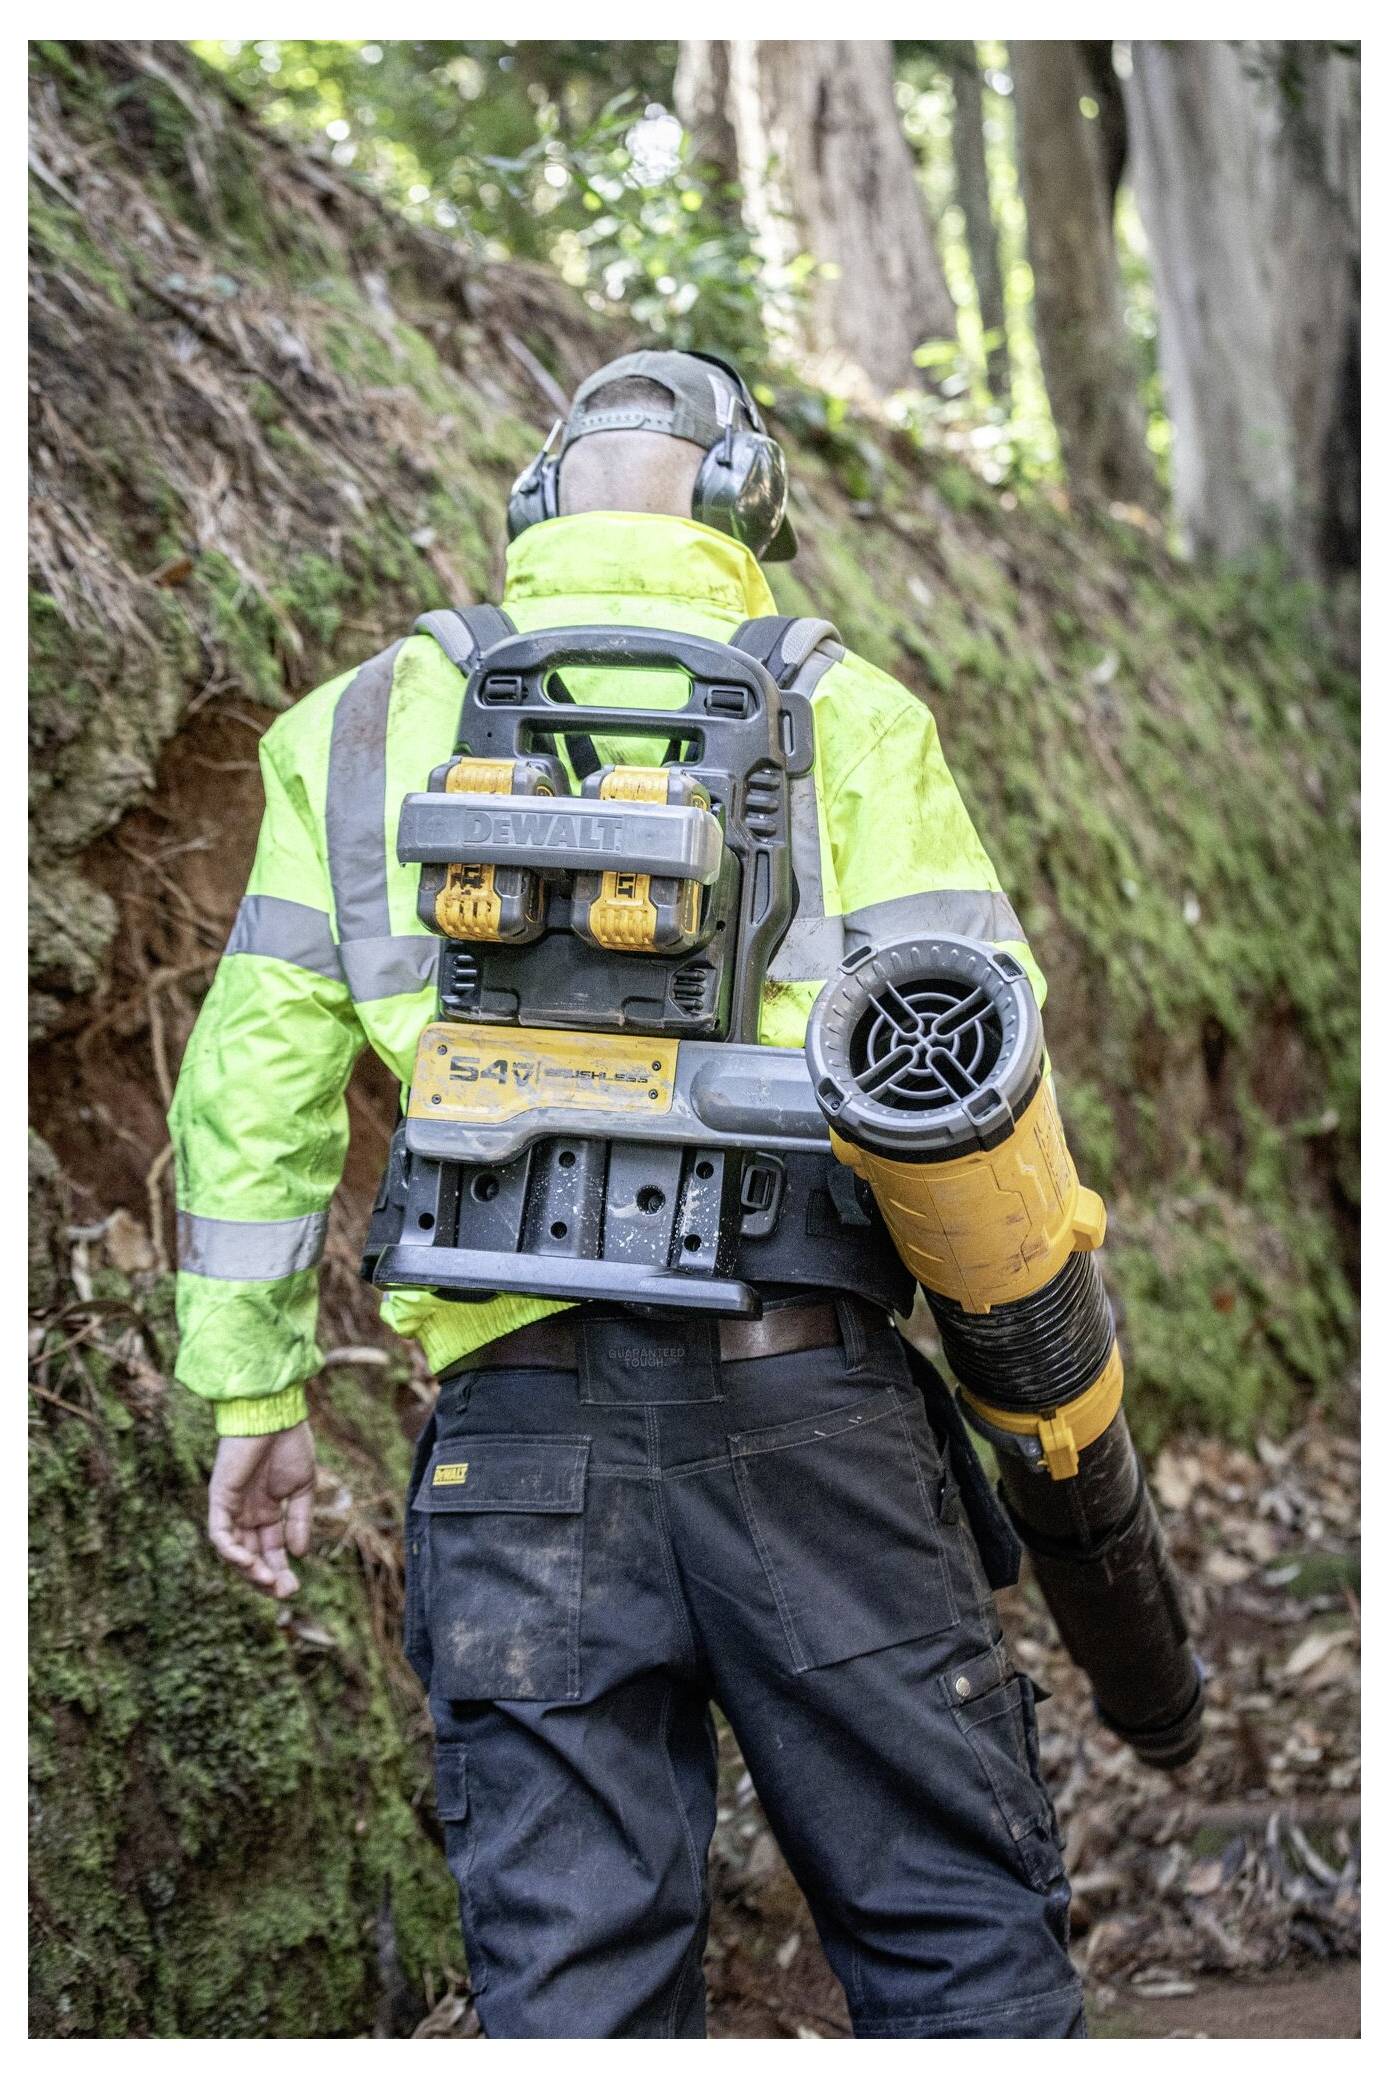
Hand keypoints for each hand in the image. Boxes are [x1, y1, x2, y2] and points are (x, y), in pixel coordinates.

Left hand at [208, 1421, 315, 1598]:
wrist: (275, 1414)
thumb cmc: (290, 1443)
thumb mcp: (303, 1488)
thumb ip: (299, 1521)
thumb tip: (299, 1554)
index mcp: (266, 1512)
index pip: (269, 1552)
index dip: (280, 1572)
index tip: (294, 1589)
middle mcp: (245, 1514)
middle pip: (250, 1557)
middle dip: (266, 1579)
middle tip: (285, 1593)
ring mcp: (231, 1507)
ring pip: (232, 1552)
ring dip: (249, 1571)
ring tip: (268, 1581)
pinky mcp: (219, 1498)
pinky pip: (219, 1534)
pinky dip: (231, 1551)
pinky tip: (249, 1563)